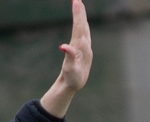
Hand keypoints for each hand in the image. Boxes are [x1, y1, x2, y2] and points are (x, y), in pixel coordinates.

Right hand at [39, 0, 92, 117]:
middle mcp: (85, 46)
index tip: (76, 2)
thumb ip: (69, 57)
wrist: (75, 85)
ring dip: (82, 17)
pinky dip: (82, 25)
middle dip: (80, 12)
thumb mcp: (70, 69)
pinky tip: (82, 22)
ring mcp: (85, 48)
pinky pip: (83, 34)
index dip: (78, 15)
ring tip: (80, 6)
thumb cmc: (72, 79)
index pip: (79, 28)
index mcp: (81, 48)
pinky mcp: (83, 50)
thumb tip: (64, 46)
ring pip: (84, 29)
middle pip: (83, 26)